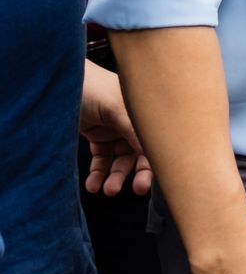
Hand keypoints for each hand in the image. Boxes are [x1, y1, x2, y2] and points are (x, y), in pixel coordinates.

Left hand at [79, 62, 150, 196]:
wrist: (60, 83)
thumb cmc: (92, 87)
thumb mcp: (116, 107)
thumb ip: (134, 129)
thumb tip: (153, 153)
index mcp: (145, 112)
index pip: (156, 140)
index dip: (158, 160)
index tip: (154, 179)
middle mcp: (134, 123)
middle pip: (141, 154)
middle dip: (137, 173)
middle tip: (136, 190)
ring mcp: (116, 131)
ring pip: (120, 161)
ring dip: (115, 177)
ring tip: (107, 190)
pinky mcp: (99, 138)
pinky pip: (102, 161)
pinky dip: (98, 175)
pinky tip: (93, 185)